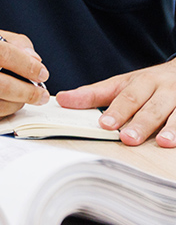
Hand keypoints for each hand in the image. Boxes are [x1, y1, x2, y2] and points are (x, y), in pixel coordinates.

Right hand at [0, 30, 49, 123]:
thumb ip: (13, 43)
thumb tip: (35, 61)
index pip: (3, 53)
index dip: (28, 65)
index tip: (42, 73)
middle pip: (1, 85)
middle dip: (29, 91)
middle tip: (41, 94)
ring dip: (18, 104)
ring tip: (24, 99)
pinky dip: (2, 112)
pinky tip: (4, 104)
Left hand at [57, 59, 175, 145]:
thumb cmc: (148, 84)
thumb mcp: (121, 85)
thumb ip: (93, 95)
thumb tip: (60, 99)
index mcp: (143, 82)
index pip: (128, 97)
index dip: (117, 111)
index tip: (106, 124)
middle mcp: (165, 90)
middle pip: (153, 108)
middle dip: (141, 124)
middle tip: (128, 139)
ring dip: (172, 129)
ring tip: (163, 143)